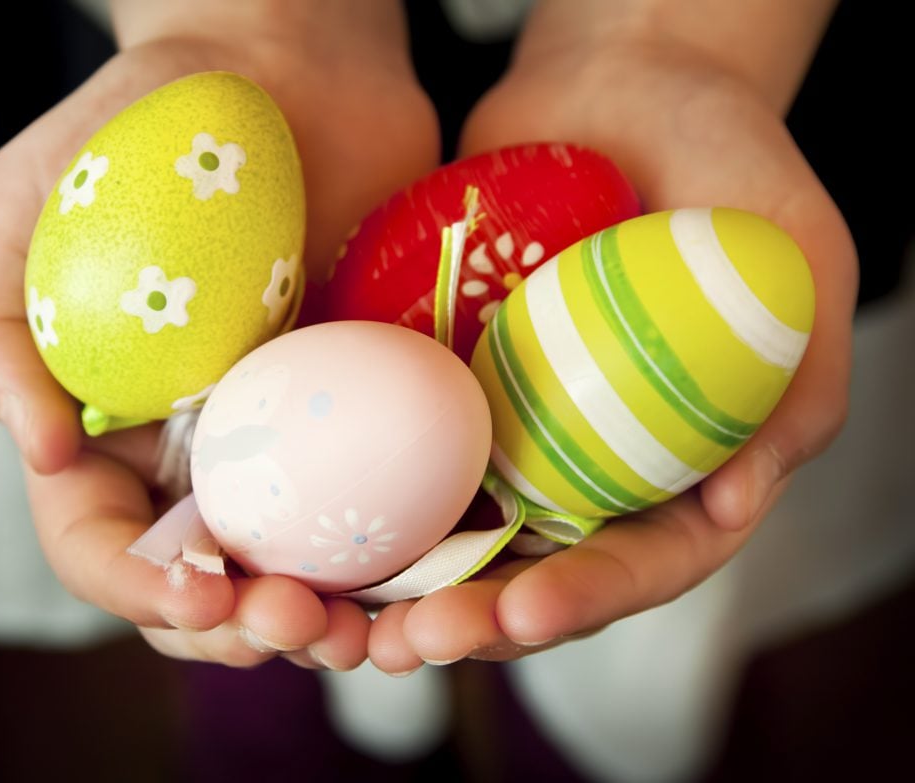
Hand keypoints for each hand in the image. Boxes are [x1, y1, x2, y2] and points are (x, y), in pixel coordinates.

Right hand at [0, 1, 439, 669]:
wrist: (282, 72)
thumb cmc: (140, 135)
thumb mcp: (24, 211)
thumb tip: (38, 448)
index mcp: (108, 428)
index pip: (102, 546)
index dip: (140, 589)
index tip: (201, 591)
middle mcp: (203, 450)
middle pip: (210, 583)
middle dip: (244, 627)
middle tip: (296, 624)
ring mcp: (295, 434)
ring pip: (304, 564)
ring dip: (330, 616)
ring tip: (365, 630)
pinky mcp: (377, 406)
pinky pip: (392, 497)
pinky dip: (408, 553)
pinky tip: (433, 573)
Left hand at [367, 4, 857, 672]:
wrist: (625, 90)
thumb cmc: (732, 170)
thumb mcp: (800, 262)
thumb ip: (795, 387)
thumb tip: (733, 506)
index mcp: (682, 468)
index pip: (642, 562)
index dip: (588, 598)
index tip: (525, 610)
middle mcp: (591, 467)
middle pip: (534, 572)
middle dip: (475, 617)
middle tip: (413, 640)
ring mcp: (512, 430)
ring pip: (453, 533)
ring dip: (399, 585)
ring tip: (346, 619)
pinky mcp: (445, 386)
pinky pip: (397, 448)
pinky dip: (356, 492)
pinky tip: (309, 522)